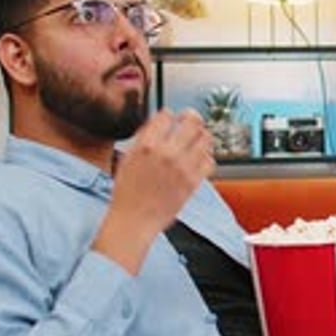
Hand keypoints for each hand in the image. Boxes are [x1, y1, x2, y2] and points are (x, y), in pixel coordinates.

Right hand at [92, 109, 214, 273]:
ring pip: (205, 139)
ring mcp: (182, 168)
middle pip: (191, 121)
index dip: (169, 114)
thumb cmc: (127, 194)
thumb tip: (155, 125)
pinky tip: (200, 157)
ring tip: (199, 137)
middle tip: (191, 119)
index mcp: (147, 145)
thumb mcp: (127, 159)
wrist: (134, 221)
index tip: (171, 117)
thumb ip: (142, 140)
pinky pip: (209, 161)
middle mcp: (167, 153)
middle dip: (192, 117)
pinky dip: (207, 156)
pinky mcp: (193, 182)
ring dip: (203, 135)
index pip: (166, 115)